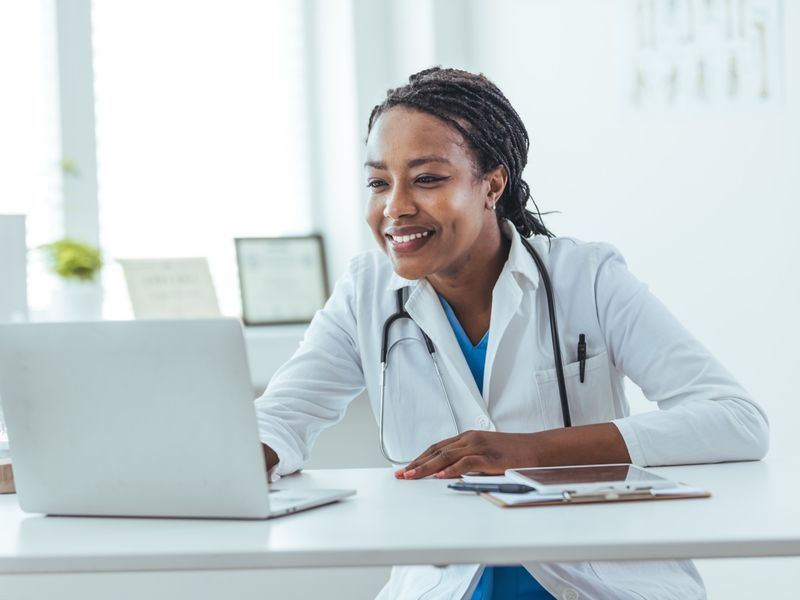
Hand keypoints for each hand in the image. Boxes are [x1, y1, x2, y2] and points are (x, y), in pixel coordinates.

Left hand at [394, 423, 631, 480]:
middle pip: (437, 450)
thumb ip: (467, 461)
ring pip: (447, 455)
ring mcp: (480, 445)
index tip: (406, 469)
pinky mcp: (490, 456)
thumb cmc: (513, 454)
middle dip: (417, 464)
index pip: (437, 447)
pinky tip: (440, 476)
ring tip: (413, 476)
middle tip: (402, 475)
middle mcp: (470, 438)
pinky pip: (466, 462)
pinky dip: (451, 469)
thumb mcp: (486, 455)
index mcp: (467, 438)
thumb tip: (446, 474)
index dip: (419, 458)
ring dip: (427, 467)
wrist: (538, 448)